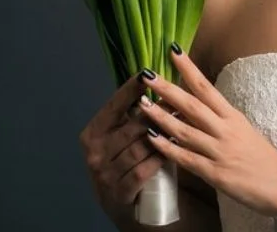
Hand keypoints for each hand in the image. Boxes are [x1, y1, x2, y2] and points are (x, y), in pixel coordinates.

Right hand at [79, 73, 168, 211]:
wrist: (119, 204)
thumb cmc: (122, 160)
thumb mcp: (118, 136)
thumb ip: (129, 114)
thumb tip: (149, 79)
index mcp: (92, 133)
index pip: (113, 107)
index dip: (130, 90)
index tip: (148, 73)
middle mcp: (94, 152)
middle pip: (132, 127)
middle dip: (157, 113)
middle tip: (179, 101)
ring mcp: (105, 174)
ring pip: (140, 148)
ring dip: (163, 135)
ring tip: (183, 123)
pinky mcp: (119, 192)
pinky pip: (143, 170)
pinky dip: (160, 158)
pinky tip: (175, 150)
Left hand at [138, 43, 276, 217]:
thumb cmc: (264, 158)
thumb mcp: (244, 131)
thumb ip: (221, 120)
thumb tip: (197, 107)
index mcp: (232, 116)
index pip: (206, 87)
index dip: (189, 68)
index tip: (172, 50)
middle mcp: (226, 129)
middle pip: (192, 104)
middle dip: (167, 88)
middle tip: (146, 74)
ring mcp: (220, 151)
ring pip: (186, 130)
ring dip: (162, 116)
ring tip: (141, 104)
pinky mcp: (216, 173)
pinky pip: (187, 159)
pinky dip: (168, 149)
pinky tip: (152, 140)